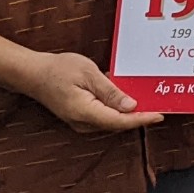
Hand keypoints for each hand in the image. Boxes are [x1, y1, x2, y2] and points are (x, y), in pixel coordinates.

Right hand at [21, 51, 162, 132]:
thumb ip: (110, 92)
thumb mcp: (88, 74)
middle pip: (118, 123)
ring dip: (129, 113)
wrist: (33, 74)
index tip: (160, 115)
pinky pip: (104, 116)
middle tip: (160, 105)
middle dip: (139, 116)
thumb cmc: (58, 69)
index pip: (120, 121)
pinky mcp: (80, 117)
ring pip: (111, 121)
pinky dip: (117, 109)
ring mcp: (81, 122)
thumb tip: (131, 106)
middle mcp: (84, 123)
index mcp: (86, 112)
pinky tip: (127, 97)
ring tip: (149, 101)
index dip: (142, 119)